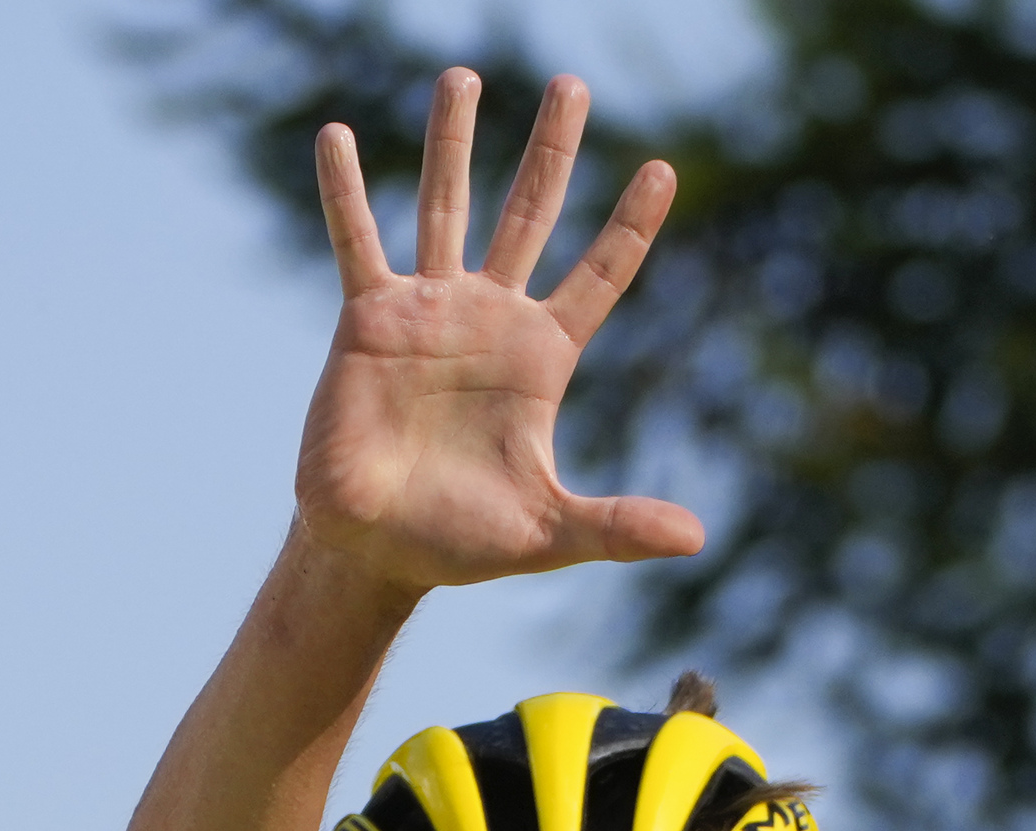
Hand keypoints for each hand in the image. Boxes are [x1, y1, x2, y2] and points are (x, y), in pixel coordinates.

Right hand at [297, 70, 704, 592]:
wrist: (374, 548)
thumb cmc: (460, 541)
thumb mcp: (548, 532)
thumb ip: (618, 526)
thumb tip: (696, 540)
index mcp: (542, 359)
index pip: (599, 276)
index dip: (630, 226)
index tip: (662, 169)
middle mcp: (490, 319)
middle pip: (529, 214)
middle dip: (552, 150)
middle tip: (572, 84)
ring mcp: (429, 311)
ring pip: (446, 207)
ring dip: (454, 142)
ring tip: (464, 76)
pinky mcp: (368, 319)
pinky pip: (357, 241)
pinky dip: (347, 190)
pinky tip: (339, 136)